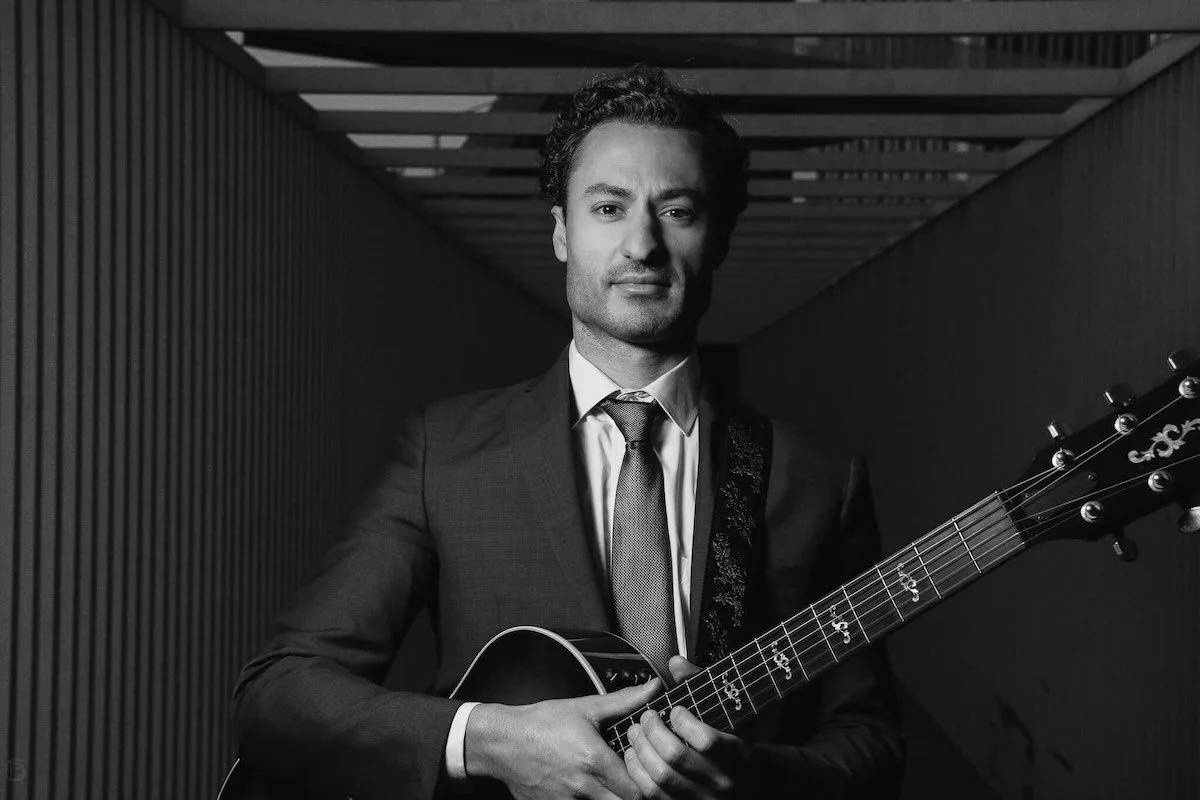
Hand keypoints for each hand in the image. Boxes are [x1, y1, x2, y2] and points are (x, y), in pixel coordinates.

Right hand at [464, 678, 660, 799]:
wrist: (503, 743)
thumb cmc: (540, 725)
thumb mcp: (584, 708)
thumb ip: (623, 701)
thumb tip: (652, 689)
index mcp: (594, 761)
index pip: (638, 789)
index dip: (649, 781)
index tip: (648, 767)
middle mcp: (584, 788)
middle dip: (637, 793)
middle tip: (638, 777)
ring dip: (615, 797)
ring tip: (615, 781)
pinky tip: (592, 786)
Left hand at [622, 656, 753, 799]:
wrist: (760, 786)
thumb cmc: (743, 745)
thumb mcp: (734, 714)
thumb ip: (703, 685)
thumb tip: (676, 663)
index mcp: (738, 756)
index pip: (706, 741)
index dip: (684, 722)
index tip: (676, 710)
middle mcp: (722, 782)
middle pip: (676, 758)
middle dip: (653, 732)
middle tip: (646, 717)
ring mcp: (704, 799)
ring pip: (661, 778)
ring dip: (641, 751)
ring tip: (635, 733)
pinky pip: (654, 795)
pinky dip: (638, 774)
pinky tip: (634, 756)